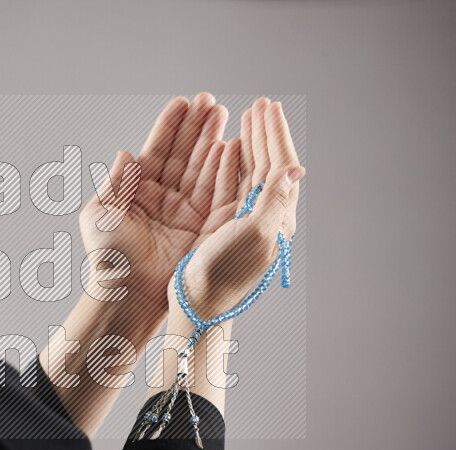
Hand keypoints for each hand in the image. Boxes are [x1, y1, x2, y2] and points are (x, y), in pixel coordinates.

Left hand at [79, 93, 239, 321]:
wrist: (127, 293)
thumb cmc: (108, 258)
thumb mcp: (101, 214)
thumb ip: (115, 182)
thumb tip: (125, 153)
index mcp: (137, 190)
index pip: (156, 150)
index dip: (170, 127)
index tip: (182, 102)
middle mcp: (162, 197)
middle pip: (183, 154)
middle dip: (197, 127)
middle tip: (211, 101)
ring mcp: (183, 210)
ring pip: (201, 168)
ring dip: (213, 140)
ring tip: (224, 114)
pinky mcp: (201, 225)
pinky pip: (215, 191)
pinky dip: (223, 168)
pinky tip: (230, 145)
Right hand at [169, 97, 305, 321]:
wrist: (198, 301)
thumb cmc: (223, 273)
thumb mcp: (253, 237)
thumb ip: (275, 202)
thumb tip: (295, 169)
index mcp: (276, 217)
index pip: (280, 165)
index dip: (275, 135)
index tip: (268, 108)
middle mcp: (264, 216)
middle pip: (268, 163)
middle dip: (265, 132)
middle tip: (260, 104)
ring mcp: (244, 219)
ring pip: (250, 171)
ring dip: (250, 142)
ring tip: (246, 118)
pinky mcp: (223, 223)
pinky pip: (231, 184)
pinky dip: (230, 162)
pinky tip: (228, 148)